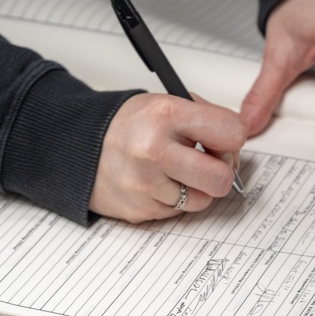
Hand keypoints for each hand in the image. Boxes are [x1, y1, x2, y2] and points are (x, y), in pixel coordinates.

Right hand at [89, 93, 245, 222]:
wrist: (78, 148)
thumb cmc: (127, 126)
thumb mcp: (164, 103)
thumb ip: (204, 117)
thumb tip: (236, 142)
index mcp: (165, 115)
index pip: (232, 133)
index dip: (232, 138)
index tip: (221, 139)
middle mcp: (154, 151)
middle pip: (222, 178)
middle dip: (221, 172)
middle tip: (208, 162)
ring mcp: (145, 185)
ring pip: (204, 200)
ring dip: (197, 188)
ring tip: (177, 171)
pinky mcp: (140, 210)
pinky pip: (180, 212)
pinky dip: (175, 200)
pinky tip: (158, 183)